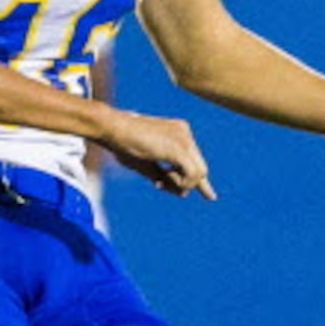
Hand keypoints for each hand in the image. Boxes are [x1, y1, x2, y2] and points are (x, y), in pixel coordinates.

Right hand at [98, 110, 213, 198]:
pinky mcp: (178, 148)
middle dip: (188, 184)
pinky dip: (180, 182)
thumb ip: (164, 178)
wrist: (113, 128)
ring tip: (160, 177)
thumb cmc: (123, 144)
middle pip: (200, 168)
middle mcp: (185, 133)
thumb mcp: (146, 165)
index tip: (211, 197)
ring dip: (181, 183)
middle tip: (161, 184)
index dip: (202, 182)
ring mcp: (183, 139)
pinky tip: (164, 176)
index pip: (196, 160)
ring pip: (199, 173)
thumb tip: (183, 194)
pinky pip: (191, 174)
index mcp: (179, 133)